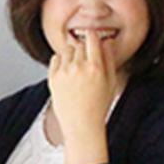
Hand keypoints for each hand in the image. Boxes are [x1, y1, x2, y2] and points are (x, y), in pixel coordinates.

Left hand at [46, 28, 122, 146]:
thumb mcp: (110, 82)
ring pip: (66, 50)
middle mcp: (78, 67)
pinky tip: (67, 73)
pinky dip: (61, 61)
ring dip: (72, 54)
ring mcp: (64, 72)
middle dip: (83, 49)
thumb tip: (107, 41)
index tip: (93, 40)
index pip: (92, 38)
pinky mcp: (52, 78)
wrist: (81, 125)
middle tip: (86, 62)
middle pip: (79, 44)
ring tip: (77, 69)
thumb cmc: (99, 105)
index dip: (93, 37)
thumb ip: (109, 59)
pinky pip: (55, 58)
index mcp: (95, 67)